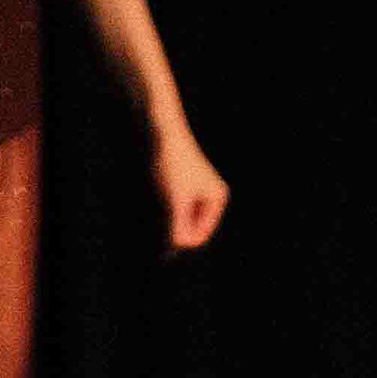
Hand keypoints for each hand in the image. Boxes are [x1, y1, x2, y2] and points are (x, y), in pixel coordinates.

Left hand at [152, 121, 228, 253]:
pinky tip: (160, 196)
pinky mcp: (188, 185)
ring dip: (171, 218)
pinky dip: (169, 207)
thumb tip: (178, 247)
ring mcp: (201, 190)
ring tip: (160, 202)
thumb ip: (178, 226)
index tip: (164, 235)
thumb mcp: (176, 199)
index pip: (200, 235)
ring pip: (184, 219)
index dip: (182, 239)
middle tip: (159, 220)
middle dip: (177, 227)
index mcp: (217, 199)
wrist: (164, 131)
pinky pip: (178, 208)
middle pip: (193, 228)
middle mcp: (213, 196)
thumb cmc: (172, 163)